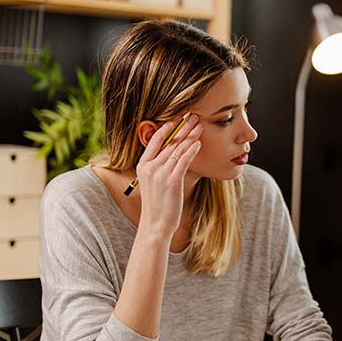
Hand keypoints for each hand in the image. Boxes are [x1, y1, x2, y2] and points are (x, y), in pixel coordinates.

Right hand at [135, 113, 201, 236]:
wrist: (156, 224)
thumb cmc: (157, 205)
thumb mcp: (152, 183)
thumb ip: (158, 167)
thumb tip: (172, 154)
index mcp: (142, 165)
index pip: (154, 140)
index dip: (166, 128)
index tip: (177, 118)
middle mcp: (150, 167)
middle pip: (169, 142)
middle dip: (182, 127)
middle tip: (193, 116)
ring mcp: (160, 173)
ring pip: (177, 149)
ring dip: (190, 136)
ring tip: (199, 126)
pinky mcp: (172, 181)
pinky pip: (184, 161)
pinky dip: (192, 150)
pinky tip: (198, 143)